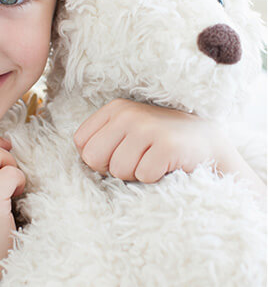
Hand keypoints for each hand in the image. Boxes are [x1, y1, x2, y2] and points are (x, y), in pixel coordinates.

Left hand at [74, 99, 223, 182]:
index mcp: (114, 109)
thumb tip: (84, 157)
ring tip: (152, 160)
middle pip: (93, 157)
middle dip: (111, 168)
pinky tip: (165, 165)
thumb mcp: (127, 129)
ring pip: (119, 171)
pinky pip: (143, 176)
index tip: (117, 153)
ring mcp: (148, 128)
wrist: (205, 139)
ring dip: (135, 174)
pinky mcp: (167, 146)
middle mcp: (128, 114)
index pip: (81, 142)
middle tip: (135, 160)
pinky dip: (154, 177)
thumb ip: (102, 139)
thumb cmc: (158, 139)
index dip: (97, 157)